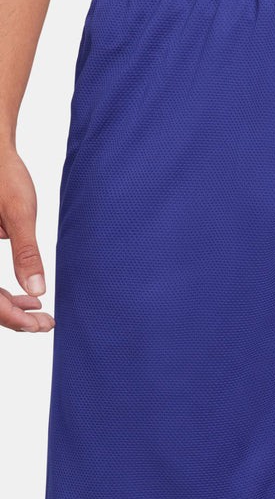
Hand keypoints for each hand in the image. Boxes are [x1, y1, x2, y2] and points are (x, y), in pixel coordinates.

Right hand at [0, 145, 54, 330]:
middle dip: (13, 318)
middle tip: (46, 324)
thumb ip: (26, 252)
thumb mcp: (19, 213)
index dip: (11, 317)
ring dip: (10, 308)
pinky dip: (5, 294)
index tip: (39, 325)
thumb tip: (37, 290)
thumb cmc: (4, 174)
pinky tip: (29, 298)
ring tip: (41, 315)